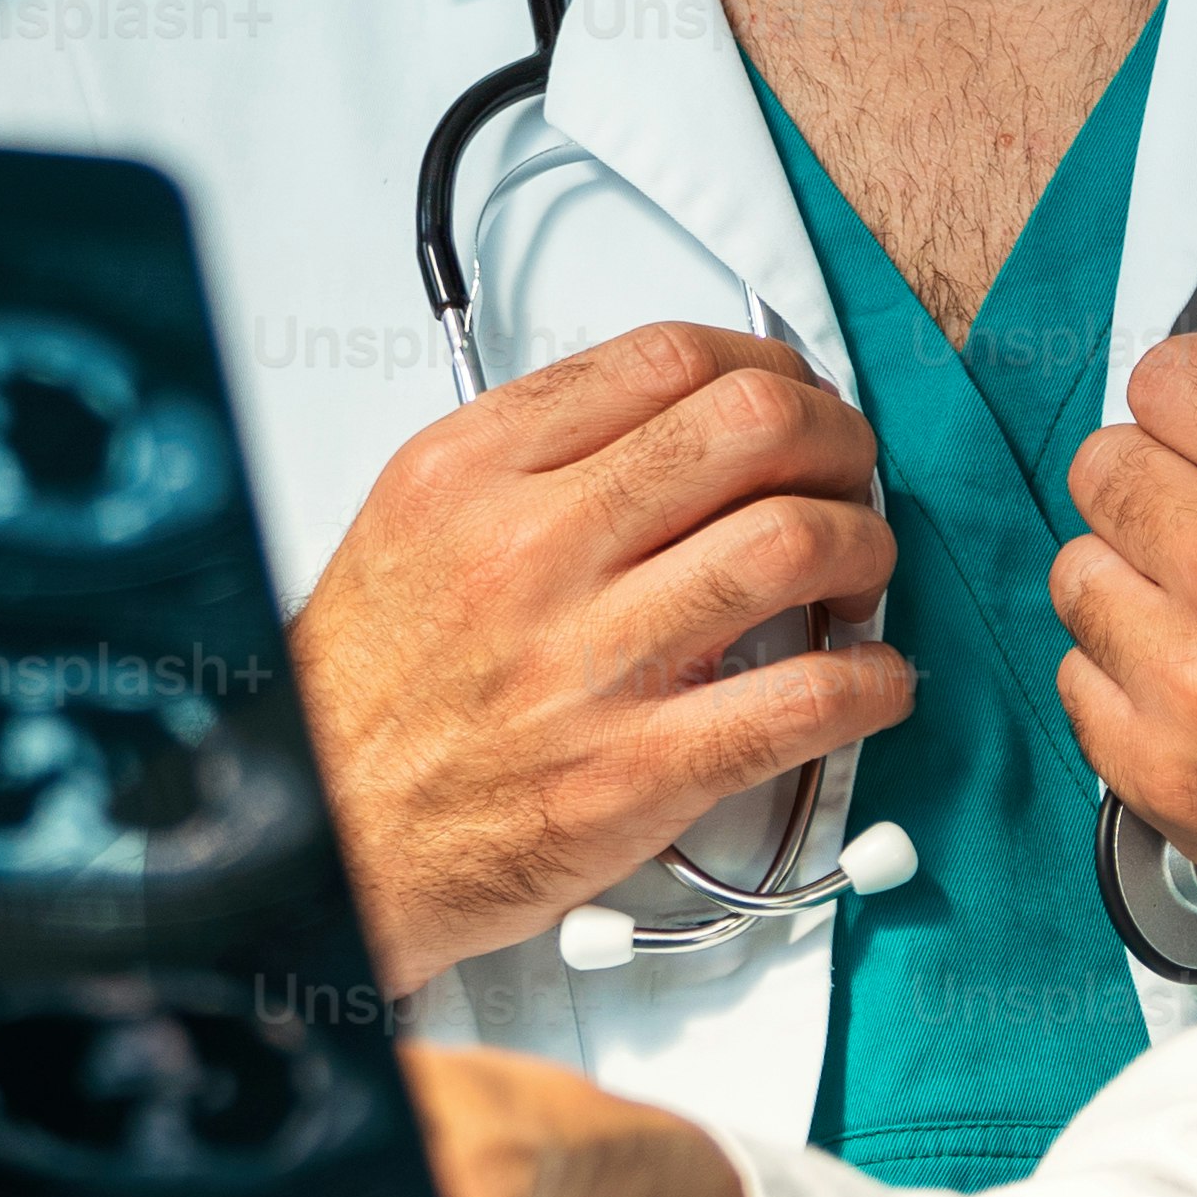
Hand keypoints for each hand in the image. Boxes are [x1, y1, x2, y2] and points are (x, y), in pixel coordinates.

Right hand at [293, 322, 910, 994]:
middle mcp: (533, 550)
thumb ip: (535, 457)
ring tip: (858, 575)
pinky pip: (805, 702)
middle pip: (754, 425)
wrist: (323, 838)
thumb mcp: (417, 524)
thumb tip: (679, 415)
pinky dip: (874, 682)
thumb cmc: (371, 695)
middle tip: (845, 478)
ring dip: (866, 547)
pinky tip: (874, 681)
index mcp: (473, 473)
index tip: (791, 399)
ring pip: (794, 542)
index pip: (669, 359)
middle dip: (838, 441)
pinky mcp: (635, 773)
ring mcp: (589, 662)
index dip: (768, 365)